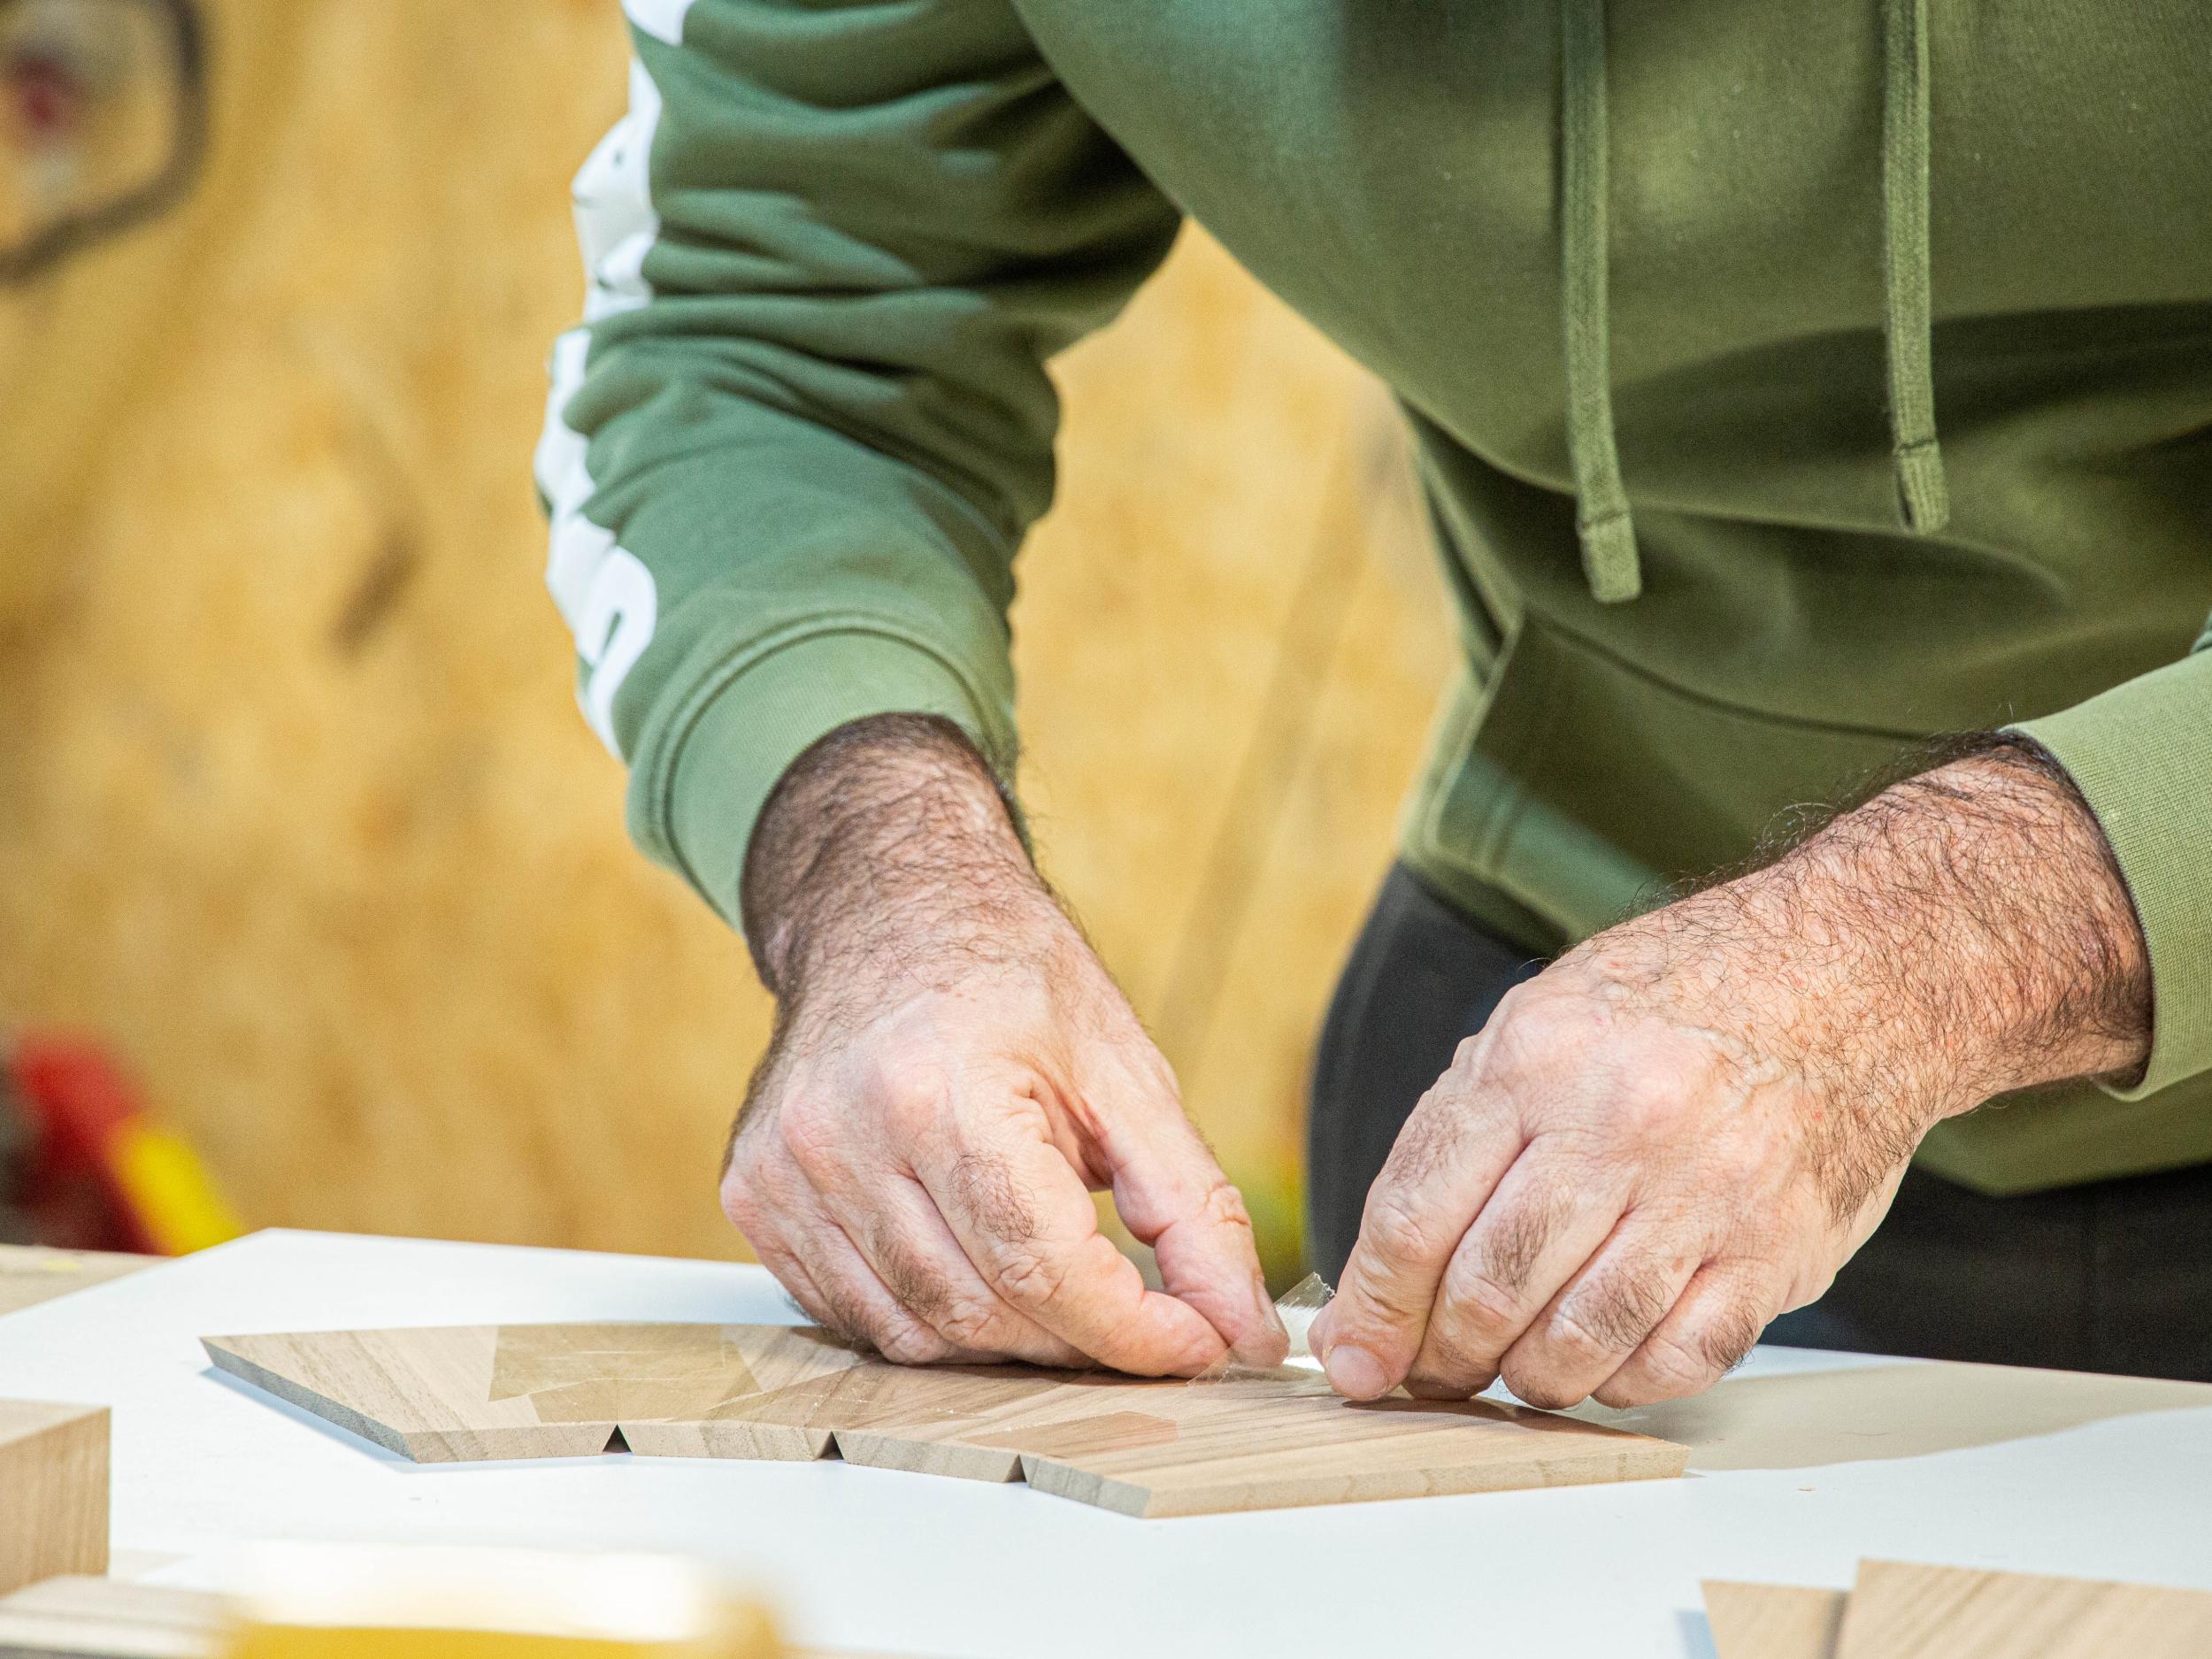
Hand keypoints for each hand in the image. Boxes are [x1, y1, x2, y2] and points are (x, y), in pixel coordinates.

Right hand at [722, 715, 1286, 1374]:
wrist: (886, 907)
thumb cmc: (1006, 976)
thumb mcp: (1126, 1072)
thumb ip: (1194, 1208)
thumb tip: (1240, 1329)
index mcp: (942, 1089)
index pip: (1043, 1267)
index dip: (1132, 1330)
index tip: (1196, 1342)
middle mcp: (844, 1136)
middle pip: (982, 1312)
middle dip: (1081, 1340)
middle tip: (1146, 1318)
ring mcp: (785, 1173)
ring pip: (917, 1336)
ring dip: (1010, 1342)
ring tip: (1064, 1288)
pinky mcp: (756, 1198)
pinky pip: (858, 1317)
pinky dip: (934, 1322)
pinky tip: (979, 1267)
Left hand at [1308, 740, 2149, 1409]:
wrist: (1845, 974)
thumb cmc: (1675, 1003)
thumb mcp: (1537, 1023)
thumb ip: (1453, 1137)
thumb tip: (1376, 1272)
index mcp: (1535, 1060)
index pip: (1417, 1218)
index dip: (1375, 1309)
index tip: (1354, 1359)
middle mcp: (1618, 1124)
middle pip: (1489, 1290)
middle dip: (1443, 1353)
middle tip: (1435, 1369)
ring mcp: (1704, 1190)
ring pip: (1578, 1343)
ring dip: (1531, 1377)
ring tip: (1520, 1364)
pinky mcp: (1778, 1249)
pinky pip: (1678, 1361)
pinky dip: (1626, 1382)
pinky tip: (1609, 1357)